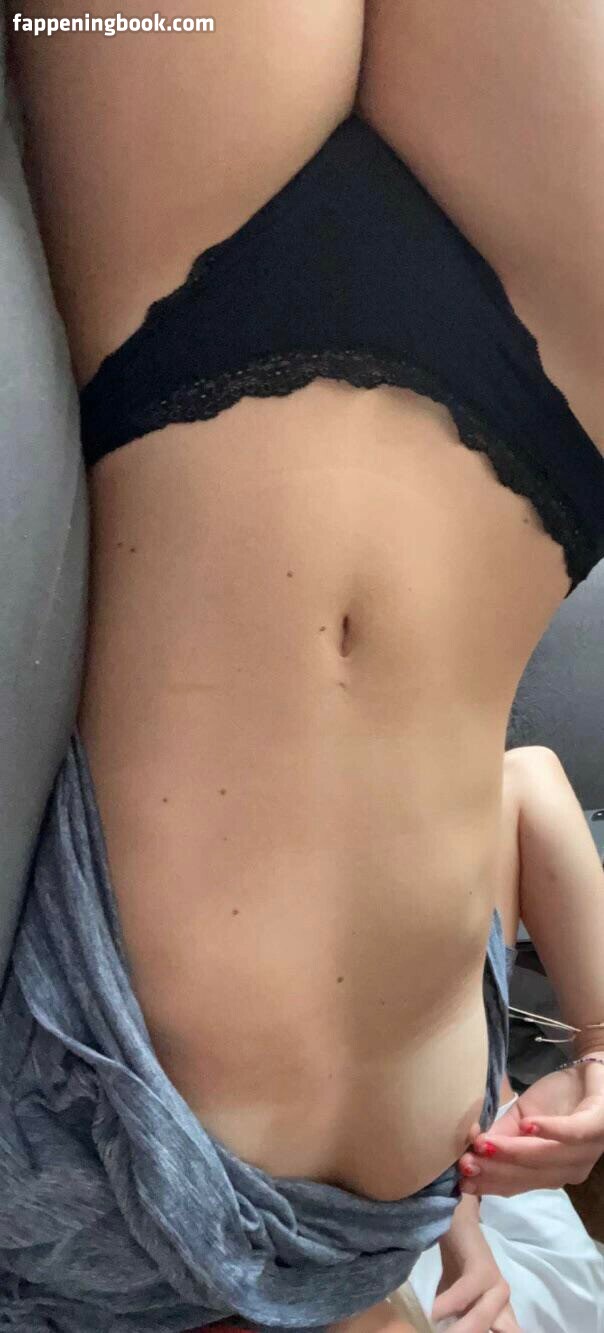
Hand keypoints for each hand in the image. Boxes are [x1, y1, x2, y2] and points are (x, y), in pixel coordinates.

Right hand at [434, 1196, 520, 1331]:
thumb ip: (452, 1323)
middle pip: (504, 1332)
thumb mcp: (453, 1306)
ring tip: (435, 1331)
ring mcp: (496, 1287)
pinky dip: (447, 1306)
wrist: (455, 1221)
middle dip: (472, 1331)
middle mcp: (504, 1305)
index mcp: (500, 1318)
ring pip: (482, 1322)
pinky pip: (466, 1293)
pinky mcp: (483, 1269)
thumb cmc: (454, 1266)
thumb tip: (434, 1330)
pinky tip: (431, 1313)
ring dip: (461, 1330)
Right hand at [458, 1053, 603, 1196]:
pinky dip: (550, 1131)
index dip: (491, 1182)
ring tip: (486, 1145)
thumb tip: (472, 1146)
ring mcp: (587, 1151)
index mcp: (551, 1172)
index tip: (462, 1180)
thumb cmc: (559, 1098)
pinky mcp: (598, 1127)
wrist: (592, 1074)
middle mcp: (570, 1170)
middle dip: (496, 1169)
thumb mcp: (523, 1116)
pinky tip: (528, 1125)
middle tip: (467, 1163)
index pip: (519, 1183)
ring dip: (514, 1152)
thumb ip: (503, 1134)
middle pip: (531, 1174)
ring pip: (547, 1158)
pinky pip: (573, 1134)